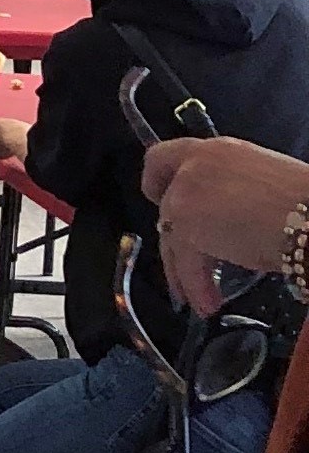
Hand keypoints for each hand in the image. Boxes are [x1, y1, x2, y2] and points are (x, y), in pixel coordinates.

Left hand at [145, 136, 308, 316]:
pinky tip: (208, 302)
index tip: (159, 200)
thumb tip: (220, 218)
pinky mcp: (185, 224)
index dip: (158, 181)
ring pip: (173, 239)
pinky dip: (195, 285)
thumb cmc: (303, 202)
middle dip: (176, 241)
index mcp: (216, 150)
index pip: (164, 157)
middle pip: (167, 208)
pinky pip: (185, 261)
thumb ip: (228, 192)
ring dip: (186, 272)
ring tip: (201, 298)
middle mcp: (194, 167)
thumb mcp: (260, 185)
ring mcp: (185, 194)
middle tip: (186, 264)